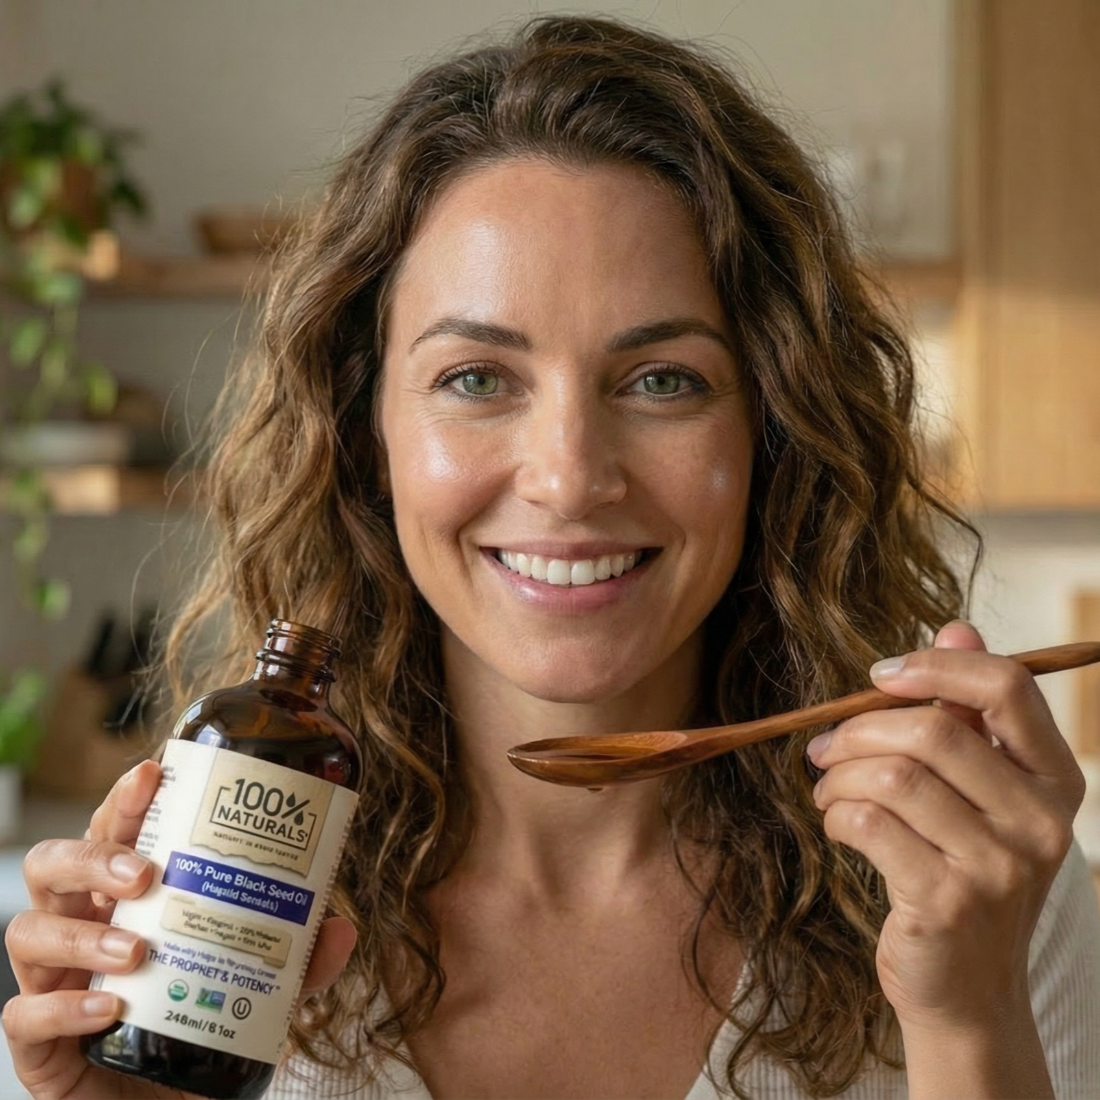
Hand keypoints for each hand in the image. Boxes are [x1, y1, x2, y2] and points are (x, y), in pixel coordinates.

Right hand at [2, 761, 356, 1099]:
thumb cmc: (200, 1029)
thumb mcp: (263, 991)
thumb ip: (299, 961)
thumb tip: (343, 928)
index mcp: (126, 901)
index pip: (111, 832)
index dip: (124, 799)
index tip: (154, 773)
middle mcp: (82, 930)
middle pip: (52, 865)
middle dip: (92, 856)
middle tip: (143, 872)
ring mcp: (54, 983)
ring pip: (27, 932)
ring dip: (82, 936)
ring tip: (137, 950)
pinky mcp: (39, 1046)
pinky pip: (22, 1015)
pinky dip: (63, 1009)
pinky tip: (106, 1009)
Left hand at [807, 622, 1084, 1095]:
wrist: (968, 988)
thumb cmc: (963, 870)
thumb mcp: (980, 792)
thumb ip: (968, 711)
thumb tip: (954, 627)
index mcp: (1055, 779)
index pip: (1007, 688)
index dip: (935, 667)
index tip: (881, 676)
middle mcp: (1041, 821)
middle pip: (932, 731)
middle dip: (860, 729)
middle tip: (827, 747)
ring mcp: (1000, 866)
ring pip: (892, 776)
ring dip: (839, 774)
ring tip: (827, 787)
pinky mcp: (948, 901)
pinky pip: (868, 823)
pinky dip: (836, 812)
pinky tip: (836, 821)